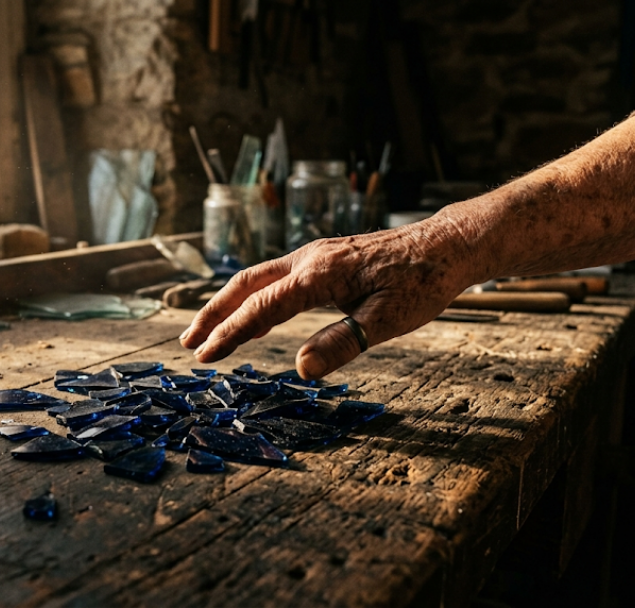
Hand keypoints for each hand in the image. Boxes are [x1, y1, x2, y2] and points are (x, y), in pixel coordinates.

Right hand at [179, 216, 478, 378]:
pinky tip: (253, 316)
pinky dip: (252, 297)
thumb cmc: (421, 283)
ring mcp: (314, 255)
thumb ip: (343, 344)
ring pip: (257, 278)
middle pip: (244, 284)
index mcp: (319, 275)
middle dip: (212, 313)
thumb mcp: (387, 321)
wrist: (445, 246)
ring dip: (228, 303)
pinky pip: (275, 277)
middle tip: (188, 343)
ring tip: (207, 331)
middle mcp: (309, 259)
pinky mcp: (323, 258)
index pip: (261, 307)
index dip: (229, 334)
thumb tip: (301, 369)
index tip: (205, 357)